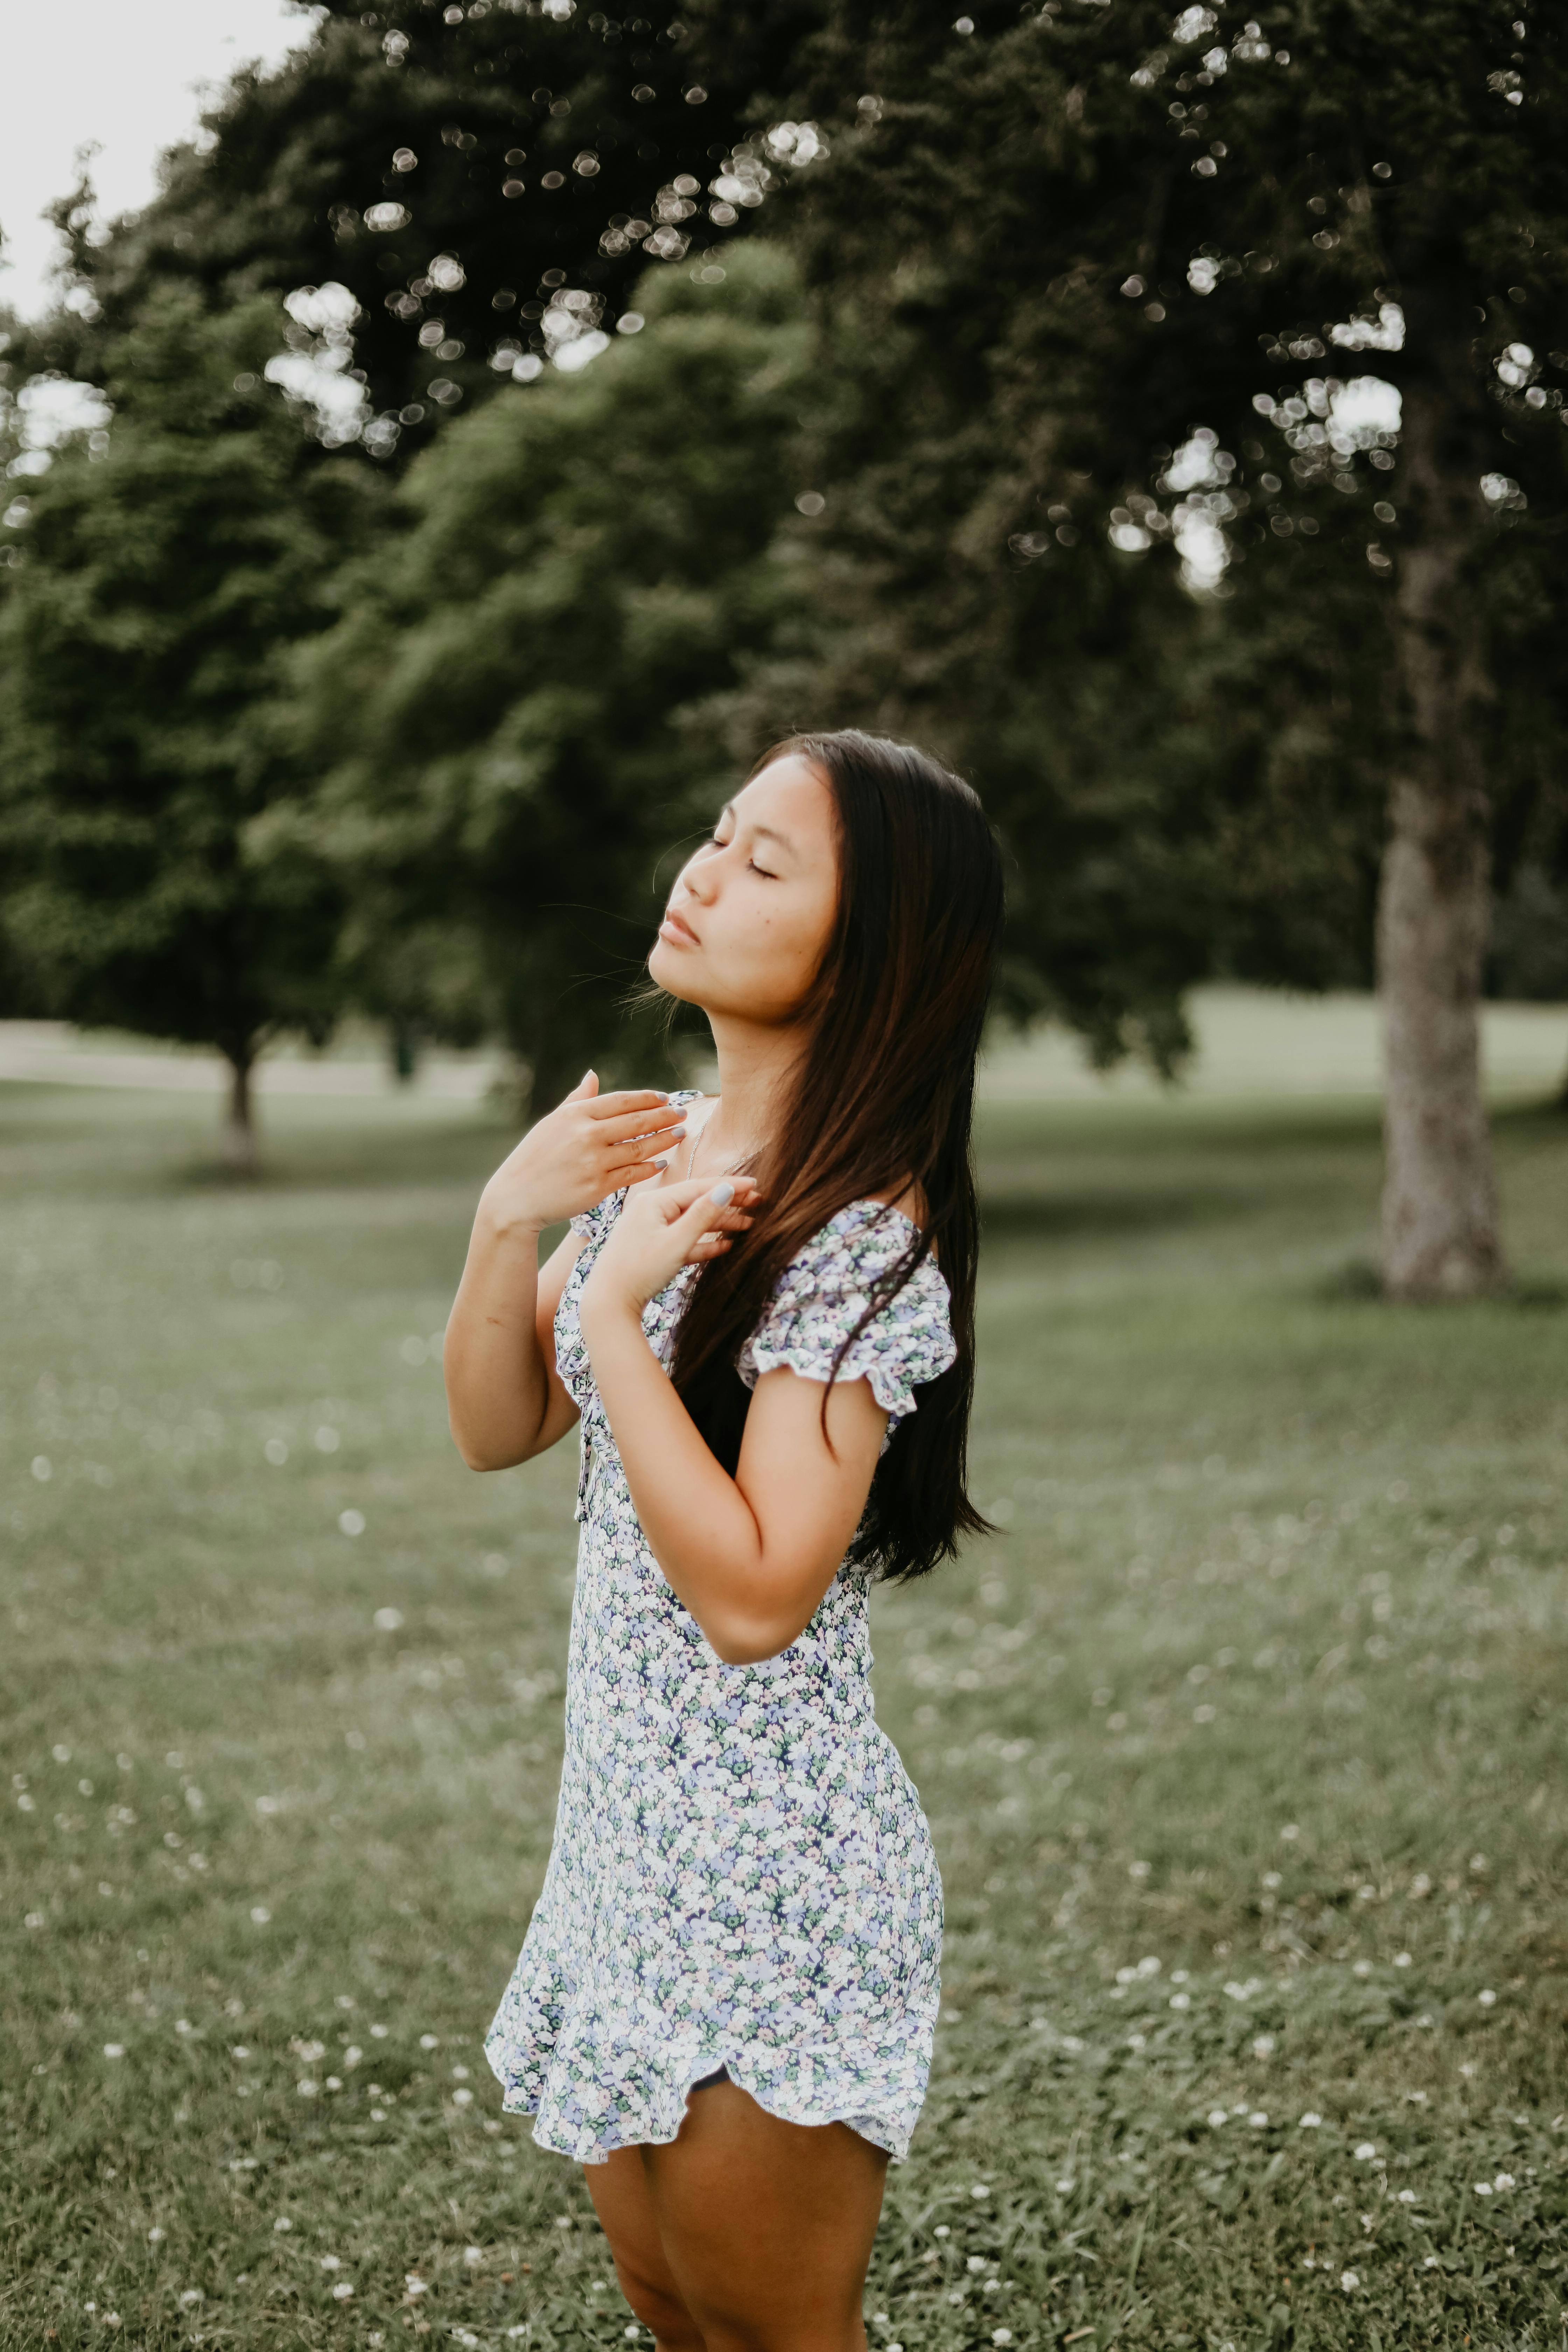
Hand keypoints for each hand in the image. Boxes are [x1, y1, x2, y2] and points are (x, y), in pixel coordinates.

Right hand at [478, 1071, 688, 1237]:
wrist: (516, 1198)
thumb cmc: (534, 1158)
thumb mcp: (551, 1123)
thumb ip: (577, 1099)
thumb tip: (593, 1075)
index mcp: (575, 1114)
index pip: (621, 1101)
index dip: (647, 1098)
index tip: (665, 1098)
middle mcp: (586, 1135)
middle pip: (636, 1121)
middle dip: (664, 1116)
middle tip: (682, 1113)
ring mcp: (593, 1161)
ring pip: (639, 1147)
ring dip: (664, 1139)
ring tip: (679, 1134)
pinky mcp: (598, 1186)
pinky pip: (632, 1174)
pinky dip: (649, 1166)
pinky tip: (661, 1162)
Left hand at [579, 1175, 761, 1320]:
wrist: (608, 1303)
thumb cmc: (639, 1271)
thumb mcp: (676, 1242)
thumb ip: (703, 1215)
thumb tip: (727, 1189)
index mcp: (654, 1202)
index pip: (699, 1187)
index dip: (729, 1186)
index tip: (755, 1185)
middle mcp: (651, 1211)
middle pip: (697, 1202)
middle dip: (728, 1204)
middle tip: (757, 1203)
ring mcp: (650, 1230)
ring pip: (691, 1222)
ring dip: (719, 1224)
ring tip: (748, 1226)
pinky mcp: (651, 1249)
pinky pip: (683, 1241)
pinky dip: (703, 1243)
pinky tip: (725, 1246)